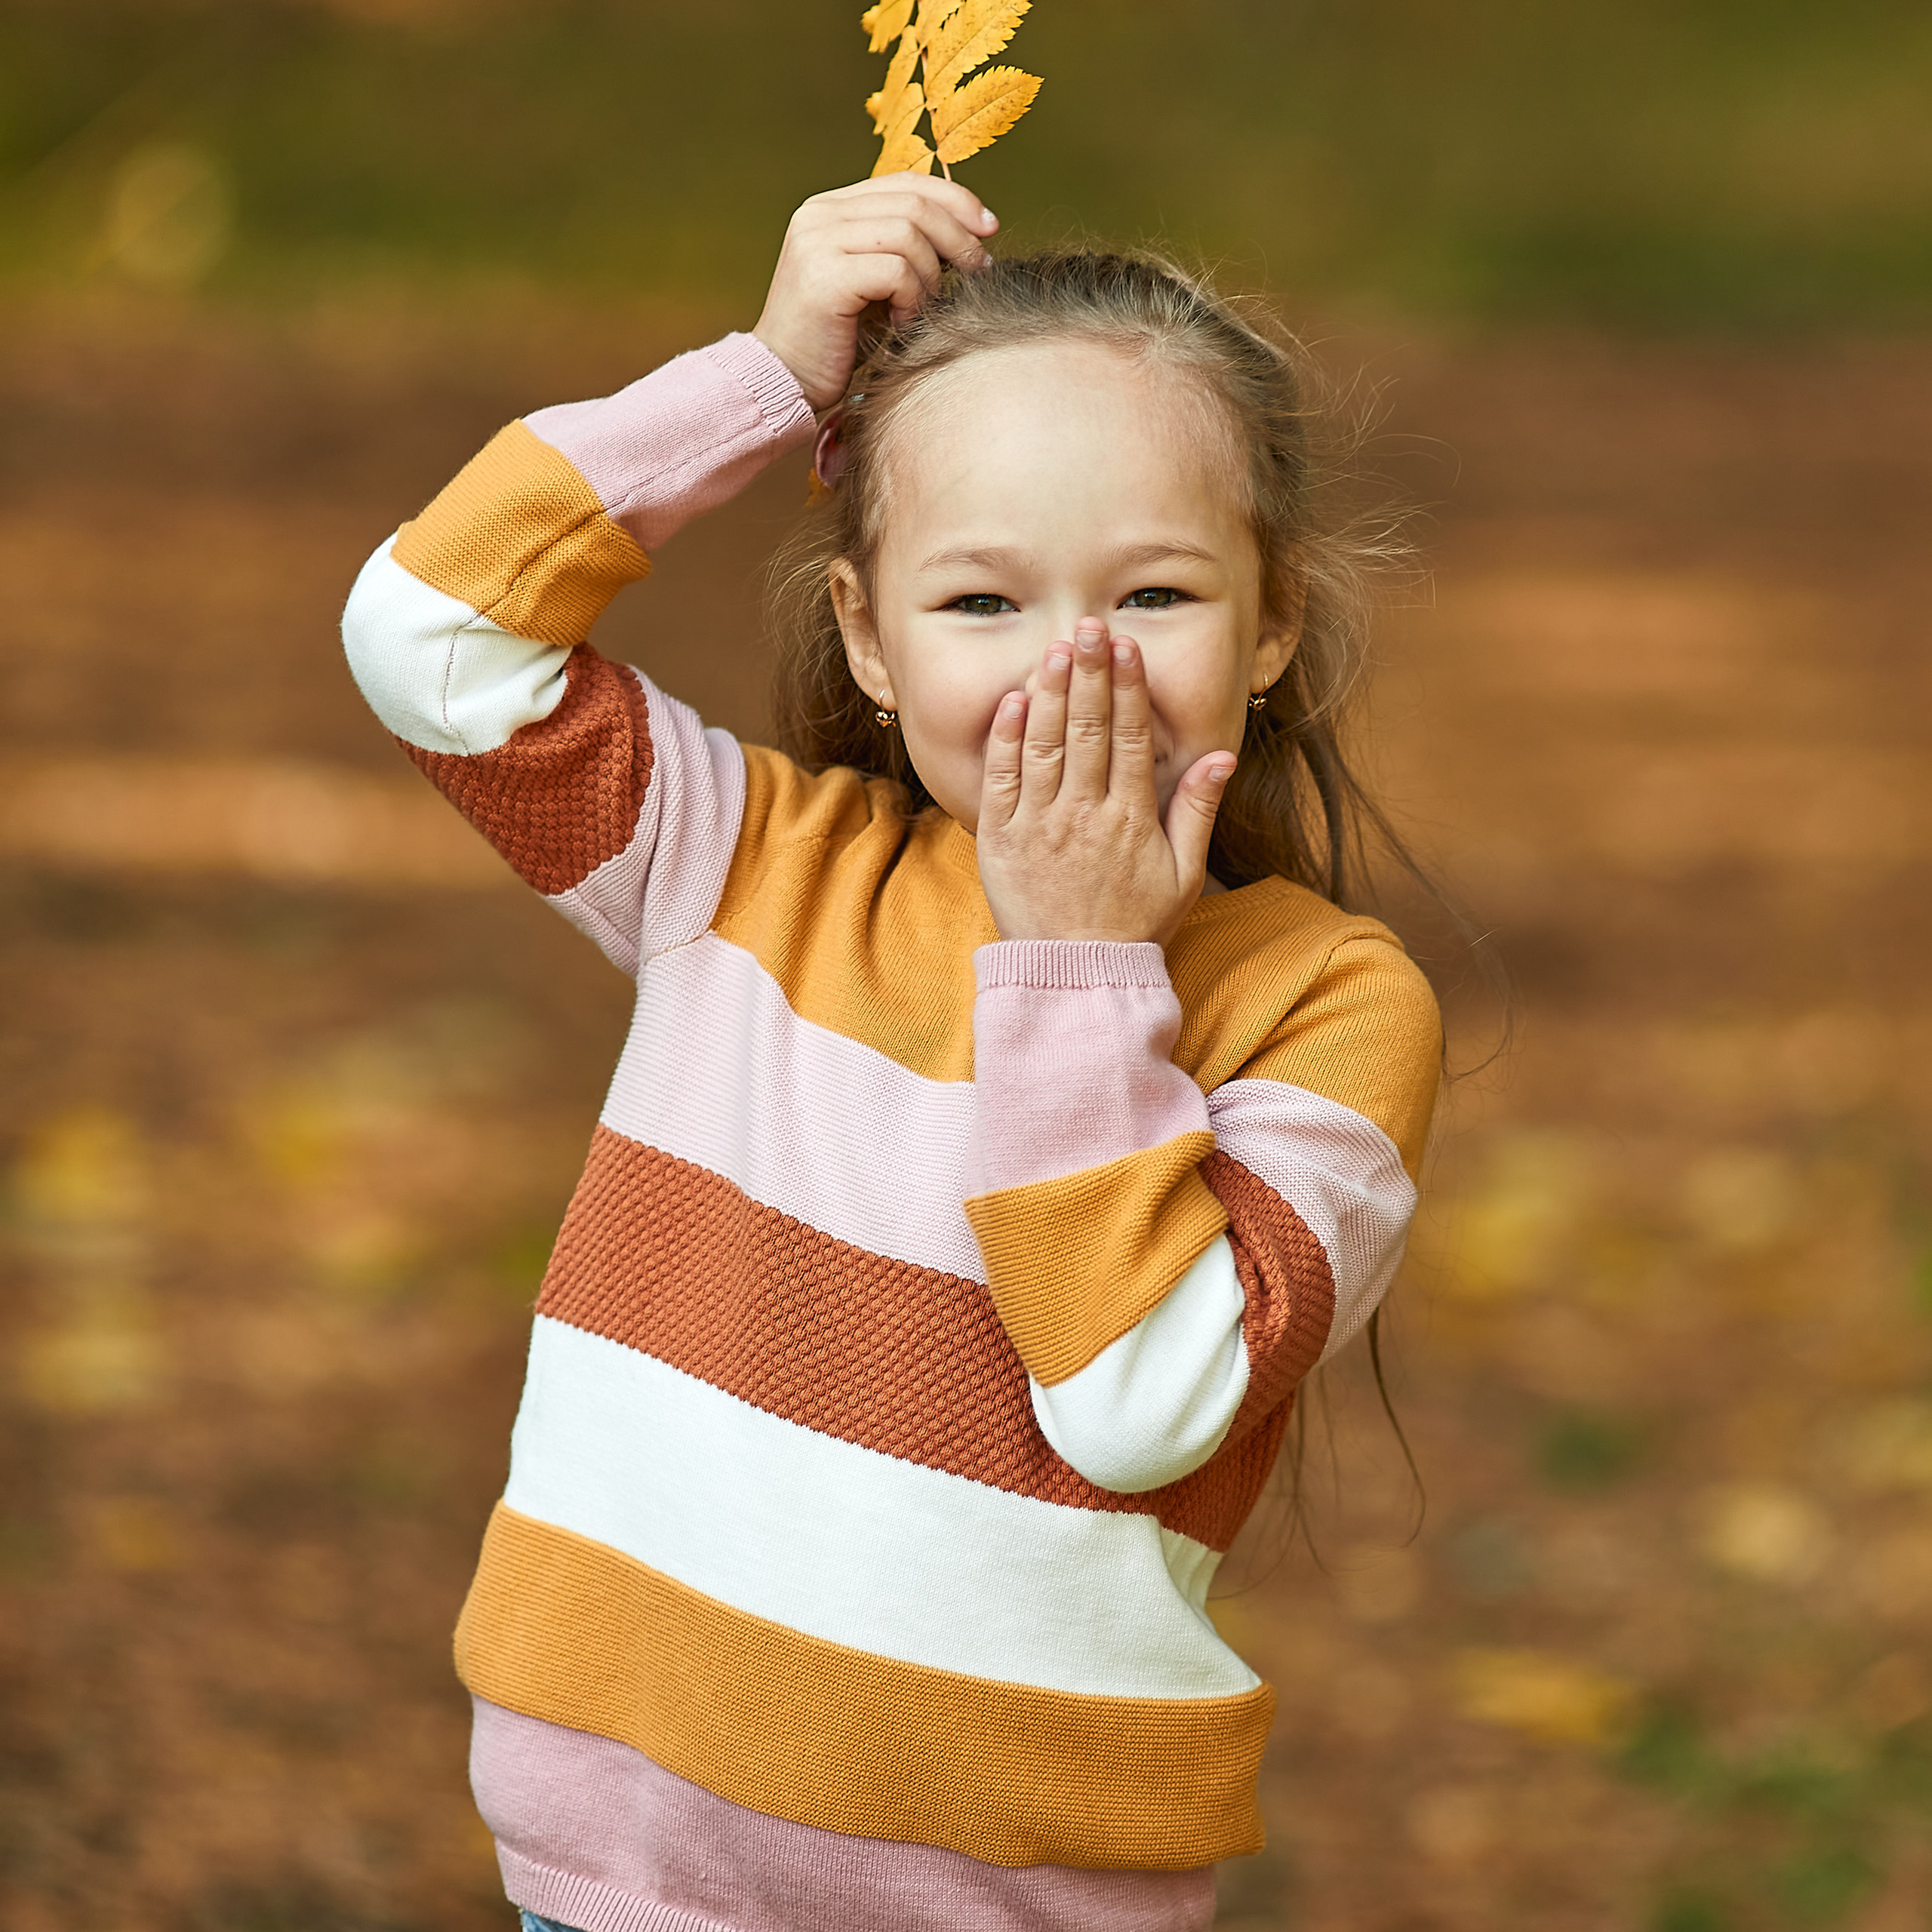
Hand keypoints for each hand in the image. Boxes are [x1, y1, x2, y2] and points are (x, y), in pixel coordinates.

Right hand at [753, 176, 998, 410]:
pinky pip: (896, 271)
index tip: (988, 228)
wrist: (785, 381)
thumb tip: (970, 233)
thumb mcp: (875, 285)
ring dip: (932, 276)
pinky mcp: (824, 275)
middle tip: (978, 270)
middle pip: (914, 203)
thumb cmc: (837, 342)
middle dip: (958, 237)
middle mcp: (820, 214)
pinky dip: (912, 299)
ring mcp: (818, 241)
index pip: (906, 182)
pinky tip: (902, 325)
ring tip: (925, 309)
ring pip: (909, 235)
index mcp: (831, 208)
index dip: (956, 199)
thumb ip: (902, 249)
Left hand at [976, 620, 1238, 945]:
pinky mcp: (1000, 839)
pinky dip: (1008, 739)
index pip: (1130, 739)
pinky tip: (1015, 701)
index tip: (1126, 646)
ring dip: (1051, 694)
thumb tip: (1222, 754)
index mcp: (1130, 820)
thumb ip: (1198, 811)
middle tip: (1088, 626)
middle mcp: (1083, 816)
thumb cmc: (1135, 923)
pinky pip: (1002, 780)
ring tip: (1056, 650)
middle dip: (1090, 674)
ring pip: (1044, 746)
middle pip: (1088, 731)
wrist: (1075, 975)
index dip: (1128, 689)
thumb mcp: (1183, 874)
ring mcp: (1038, 826)